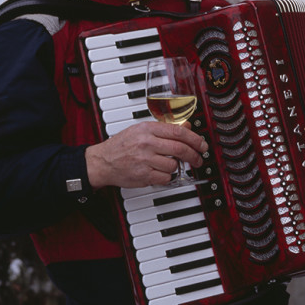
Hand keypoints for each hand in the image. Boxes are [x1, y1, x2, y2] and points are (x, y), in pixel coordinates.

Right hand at [85, 122, 207, 188]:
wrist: (102, 162)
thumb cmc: (122, 145)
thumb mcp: (141, 130)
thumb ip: (164, 128)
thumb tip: (187, 127)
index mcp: (147, 129)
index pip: (178, 132)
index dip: (195, 139)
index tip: (202, 144)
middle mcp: (146, 143)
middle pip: (180, 149)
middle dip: (194, 155)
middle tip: (199, 159)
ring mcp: (144, 160)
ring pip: (174, 164)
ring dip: (176, 166)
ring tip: (170, 164)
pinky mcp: (143, 175)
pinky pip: (166, 177)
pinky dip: (167, 176)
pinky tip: (161, 172)